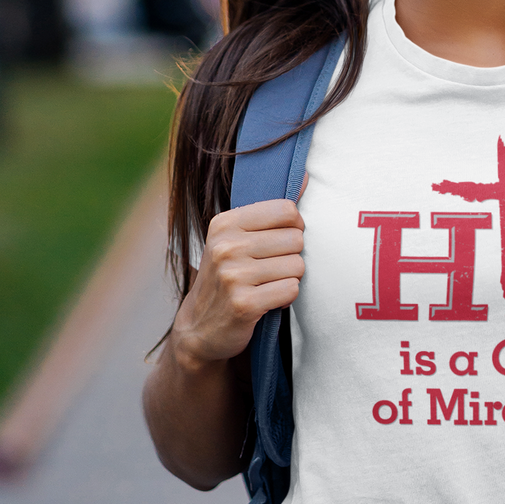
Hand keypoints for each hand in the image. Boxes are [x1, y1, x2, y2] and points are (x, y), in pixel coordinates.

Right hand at [171, 199, 304, 368]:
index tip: (279, 240)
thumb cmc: (228, 274)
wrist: (200, 327)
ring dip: (289, 278)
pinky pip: (291, 290)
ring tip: (267, 284)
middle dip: (292, 256)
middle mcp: (226, 246)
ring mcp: (233, 276)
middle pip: (296, 239)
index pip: (286, 210)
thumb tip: (304, 176)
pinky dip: (286, 297)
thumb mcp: (237, 237)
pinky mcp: (244, 304)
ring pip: (297, 266)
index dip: (293, 227)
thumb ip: (271, 210)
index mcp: (224, 223)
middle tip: (271, 268)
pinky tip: (267, 300)